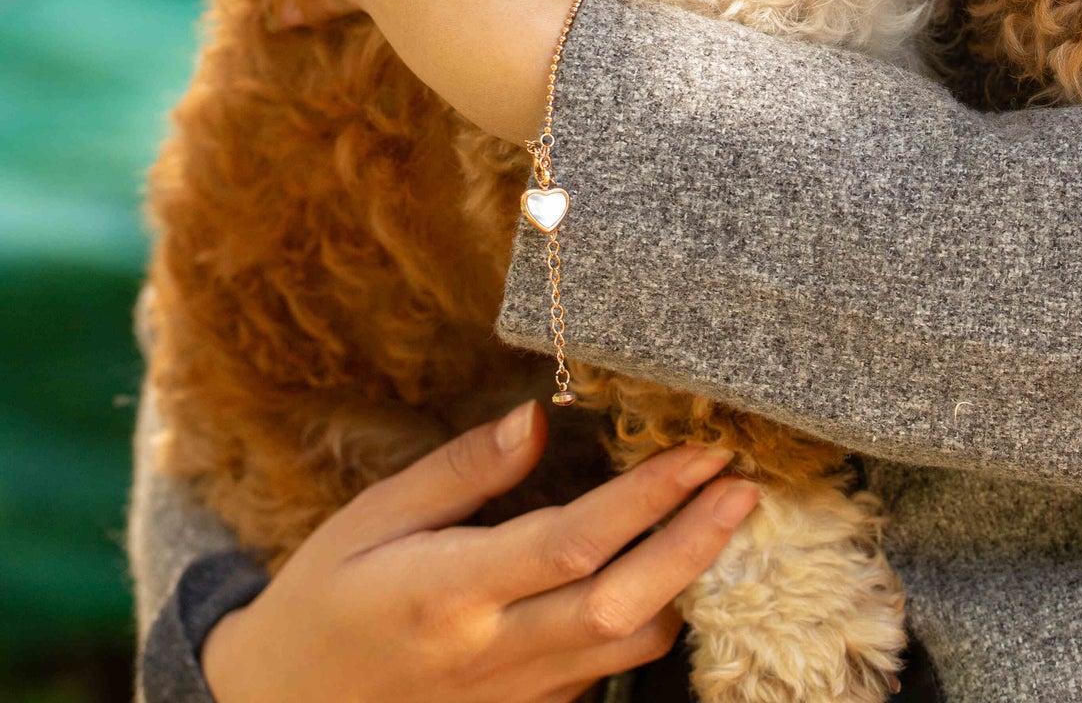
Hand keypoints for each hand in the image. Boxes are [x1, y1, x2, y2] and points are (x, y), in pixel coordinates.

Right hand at [202, 401, 757, 702]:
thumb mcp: (372, 515)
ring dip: (681, 587)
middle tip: (747, 488)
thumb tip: (537, 418)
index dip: (646, 498)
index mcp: (451, 591)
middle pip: (622, 604)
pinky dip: (642, 623)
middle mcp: (492, 651)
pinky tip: (660, 575)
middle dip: (694, 545)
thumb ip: (460, 470)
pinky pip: (600, 673)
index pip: (573, 542)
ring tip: (717, 523)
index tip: (700, 452)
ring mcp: (511, 693)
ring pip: (624, 650)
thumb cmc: (323, 596)